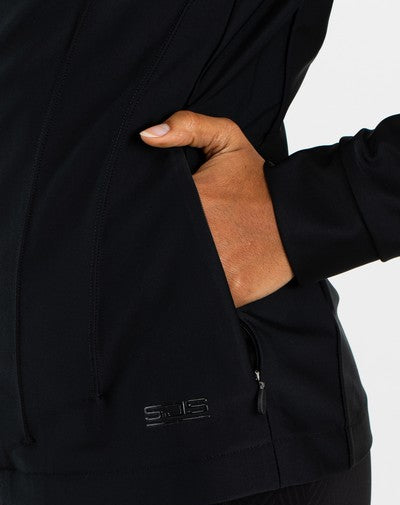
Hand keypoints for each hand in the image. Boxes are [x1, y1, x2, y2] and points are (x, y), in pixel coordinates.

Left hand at [139, 110, 293, 307]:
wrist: (303, 218)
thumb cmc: (260, 183)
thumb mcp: (228, 140)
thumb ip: (189, 126)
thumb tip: (146, 136)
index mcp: (194, 199)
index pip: (149, 214)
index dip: (143, 219)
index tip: (149, 220)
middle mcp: (201, 235)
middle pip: (159, 248)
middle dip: (156, 247)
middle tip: (164, 243)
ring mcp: (217, 266)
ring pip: (178, 276)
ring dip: (174, 272)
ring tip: (182, 262)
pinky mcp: (233, 291)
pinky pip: (202, 296)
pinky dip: (197, 292)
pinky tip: (201, 281)